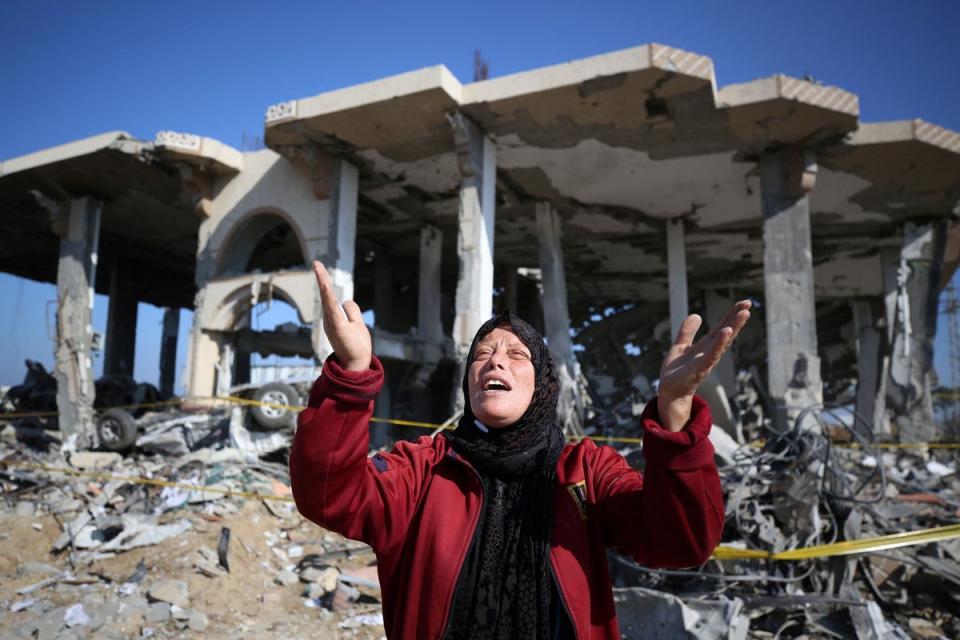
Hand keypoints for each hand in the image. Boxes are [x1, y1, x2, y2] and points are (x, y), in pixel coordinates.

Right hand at [313, 261, 371, 371]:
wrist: (357, 364)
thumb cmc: (356, 346)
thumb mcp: (356, 323)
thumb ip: (352, 312)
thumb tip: (347, 301)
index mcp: (334, 317)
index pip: (329, 296)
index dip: (324, 282)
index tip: (319, 267)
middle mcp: (330, 319)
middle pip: (326, 295)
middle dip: (321, 278)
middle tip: (316, 263)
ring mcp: (332, 323)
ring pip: (327, 299)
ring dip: (323, 283)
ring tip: (318, 268)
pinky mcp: (338, 328)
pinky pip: (332, 309)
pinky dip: (328, 297)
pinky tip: (324, 286)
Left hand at [657, 301, 751, 431]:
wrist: (669, 391)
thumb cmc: (677, 371)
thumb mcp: (680, 346)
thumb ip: (687, 332)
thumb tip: (696, 315)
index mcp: (706, 345)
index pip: (722, 327)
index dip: (732, 314)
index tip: (744, 303)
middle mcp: (710, 352)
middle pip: (726, 332)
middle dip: (737, 318)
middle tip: (748, 304)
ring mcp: (707, 360)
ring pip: (723, 342)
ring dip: (734, 328)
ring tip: (743, 314)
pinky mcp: (699, 369)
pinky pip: (711, 354)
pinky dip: (720, 344)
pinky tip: (726, 332)